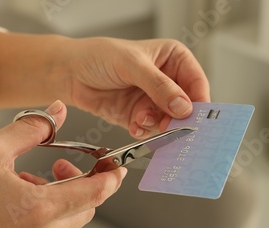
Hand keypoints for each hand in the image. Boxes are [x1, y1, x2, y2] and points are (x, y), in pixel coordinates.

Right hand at [0, 100, 126, 227]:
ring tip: (28, 183)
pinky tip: (17, 204)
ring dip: (60, 200)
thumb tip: (60, 110)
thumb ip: (33, 127)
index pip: (94, 194)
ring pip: (67, 223)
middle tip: (60, 166)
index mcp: (38, 208)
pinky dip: (45, 217)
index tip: (116, 166)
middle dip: (82, 185)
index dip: (111, 178)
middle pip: (85, 209)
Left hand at [65, 38, 209, 137]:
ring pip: (167, 121)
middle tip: (169, 127)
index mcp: (173, 59)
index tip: (195, 119)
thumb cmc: (99, 57)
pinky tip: (133, 125)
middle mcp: (166, 81)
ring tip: (140, 119)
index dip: (198, 102)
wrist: (69, 73)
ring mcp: (152, 100)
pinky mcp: (137, 116)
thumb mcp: (132, 65)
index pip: (196, 83)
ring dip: (155, 125)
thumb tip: (183, 106)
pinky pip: (149, 129)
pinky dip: (142, 130)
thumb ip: (159, 86)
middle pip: (185, 107)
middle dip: (176, 119)